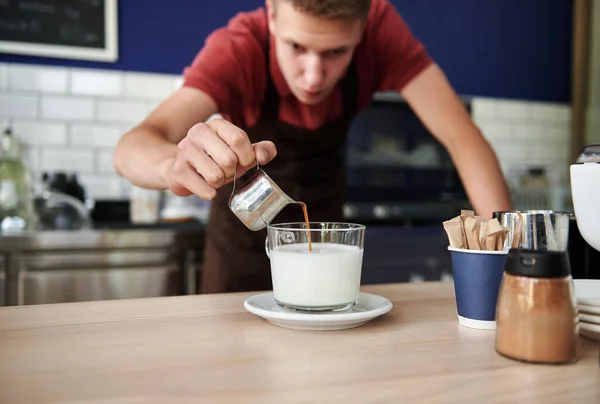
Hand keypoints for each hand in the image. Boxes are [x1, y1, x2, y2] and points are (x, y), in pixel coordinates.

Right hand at [160, 118, 276, 198]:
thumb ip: (258, 151)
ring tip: (213, 177)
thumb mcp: (240, 153)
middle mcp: (199, 132)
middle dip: (232, 172)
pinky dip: (209, 193)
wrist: (181, 168)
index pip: (239, 139)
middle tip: (226, 171)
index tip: (244, 163)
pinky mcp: (178, 170)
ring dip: (220, 182)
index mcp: (217, 125)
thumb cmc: (215, 160)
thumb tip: (266, 154)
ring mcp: (185, 149)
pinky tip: (204, 186)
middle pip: (229, 159)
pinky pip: (204, 189)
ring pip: (216, 175)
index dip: (247, 157)